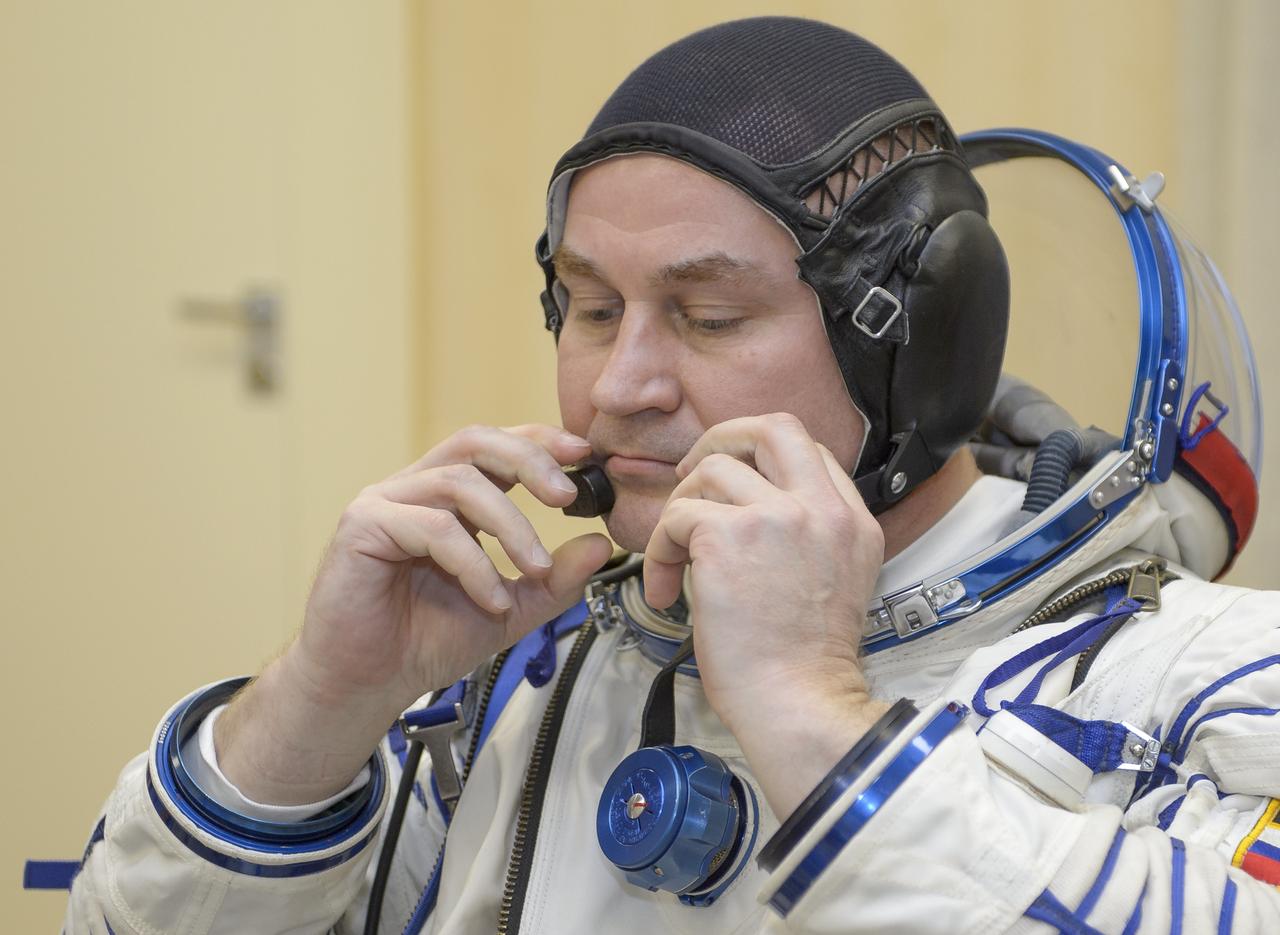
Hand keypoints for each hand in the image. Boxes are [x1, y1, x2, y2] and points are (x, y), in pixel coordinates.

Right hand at [217, 424, 612, 803]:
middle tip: (568, 495)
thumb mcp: (510, 609)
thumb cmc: (424, 642)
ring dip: (510, 525)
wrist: (367, 684)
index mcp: (446, 498)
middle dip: (529, 460)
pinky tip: (491, 598)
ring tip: (537, 569)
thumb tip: (601, 544)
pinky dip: (473, 562)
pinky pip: (432, 527)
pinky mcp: (363, 525)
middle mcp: (415, 490)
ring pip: (460, 483)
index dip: (539, 442)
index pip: (496, 448)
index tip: (584, 454)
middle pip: (476, 443)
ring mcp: (385, 502)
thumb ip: (554, 579)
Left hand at [643, 413, 888, 815]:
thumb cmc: (802, 665)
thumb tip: (749, 516)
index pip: (811, 452)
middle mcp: (822, 509)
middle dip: (725, 437)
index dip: (764, 459)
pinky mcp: (729, 535)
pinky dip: (659, 550)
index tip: (735, 488)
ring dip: (680, 510)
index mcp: (853, 522)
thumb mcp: (835, 584)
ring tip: (675, 560)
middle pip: (774, 426)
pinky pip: (678, 515)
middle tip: (695, 474)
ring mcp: (778, 516)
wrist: (797, 703)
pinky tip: (666, 591)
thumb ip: (809, 539)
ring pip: (712, 470)